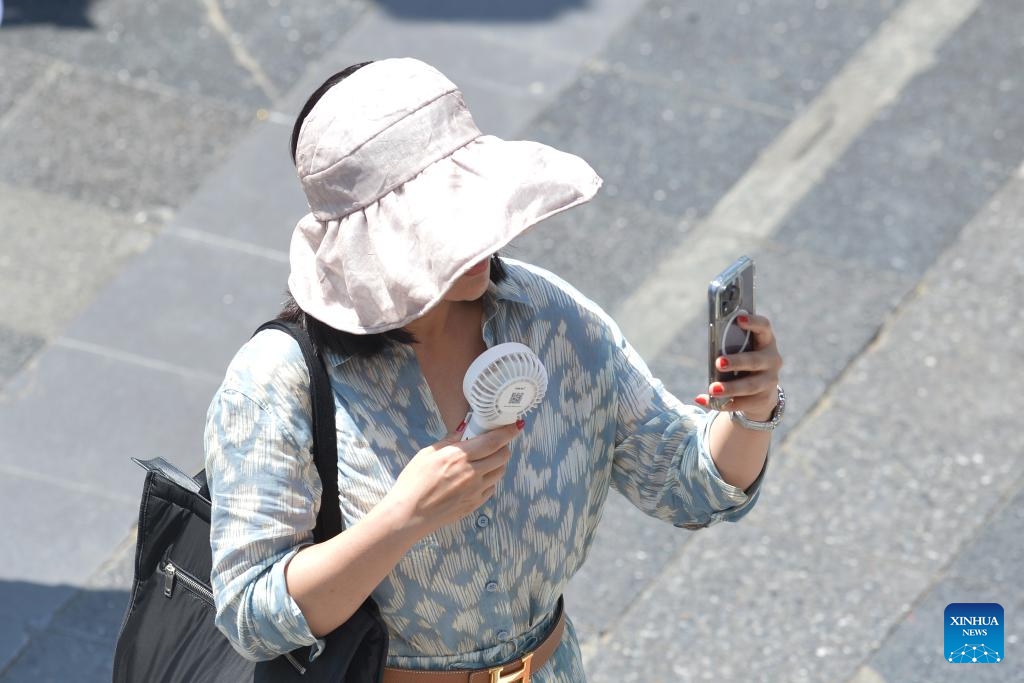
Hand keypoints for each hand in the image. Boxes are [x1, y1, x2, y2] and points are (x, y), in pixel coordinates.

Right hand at [383, 422, 520, 537]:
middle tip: (496, 443)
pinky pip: (491, 488)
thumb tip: (464, 430)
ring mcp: (476, 491)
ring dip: (498, 463)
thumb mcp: (427, 454)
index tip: (516, 425)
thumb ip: (449, 441)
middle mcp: (472, 473)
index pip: (493, 441)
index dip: (508, 432)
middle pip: (502, 456)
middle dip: (504, 446)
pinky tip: (478, 478)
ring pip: (499, 472)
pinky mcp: (475, 504)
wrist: (409, 515)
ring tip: (487, 460)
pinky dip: (489, 479)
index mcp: (459, 456)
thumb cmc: (413, 481)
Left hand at [696, 313, 782, 420]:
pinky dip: (722, 403)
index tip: (738, 319)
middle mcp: (772, 360)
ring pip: (750, 385)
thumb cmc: (744, 363)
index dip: (753, 322)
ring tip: (712, 389)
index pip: (764, 327)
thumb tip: (712, 348)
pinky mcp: (762, 399)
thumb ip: (730, 346)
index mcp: (765, 342)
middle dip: (737, 361)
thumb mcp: (741, 352)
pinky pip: (742, 402)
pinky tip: (705, 400)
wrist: (760, 393)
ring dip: (730, 387)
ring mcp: (770, 381)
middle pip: (755, 360)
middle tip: (719, 362)